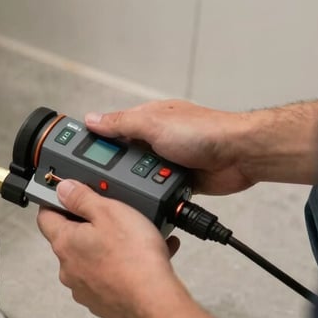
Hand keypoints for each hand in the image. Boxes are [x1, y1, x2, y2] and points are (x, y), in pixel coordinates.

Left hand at [37, 179, 180, 317]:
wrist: (155, 302)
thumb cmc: (133, 257)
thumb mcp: (108, 211)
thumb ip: (82, 197)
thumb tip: (63, 188)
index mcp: (65, 242)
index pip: (45, 216)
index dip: (55, 202)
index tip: (68, 195)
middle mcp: (69, 268)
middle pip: (71, 238)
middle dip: (90, 225)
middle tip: (113, 215)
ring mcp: (85, 288)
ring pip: (93, 258)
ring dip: (110, 246)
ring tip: (138, 237)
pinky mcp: (103, 302)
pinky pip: (110, 276)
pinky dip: (124, 265)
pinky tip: (149, 256)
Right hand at [86, 99, 253, 194]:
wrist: (241, 155)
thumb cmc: (205, 131)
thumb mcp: (153, 123)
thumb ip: (121, 123)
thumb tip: (92, 120)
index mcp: (148, 120)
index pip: (113, 130)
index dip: (96, 142)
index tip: (77, 154)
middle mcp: (157, 139)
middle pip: (124, 158)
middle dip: (118, 169)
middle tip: (105, 180)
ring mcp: (169, 161)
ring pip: (141, 178)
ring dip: (141, 184)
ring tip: (140, 187)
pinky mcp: (180, 181)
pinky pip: (159, 191)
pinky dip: (157, 195)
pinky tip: (155, 197)